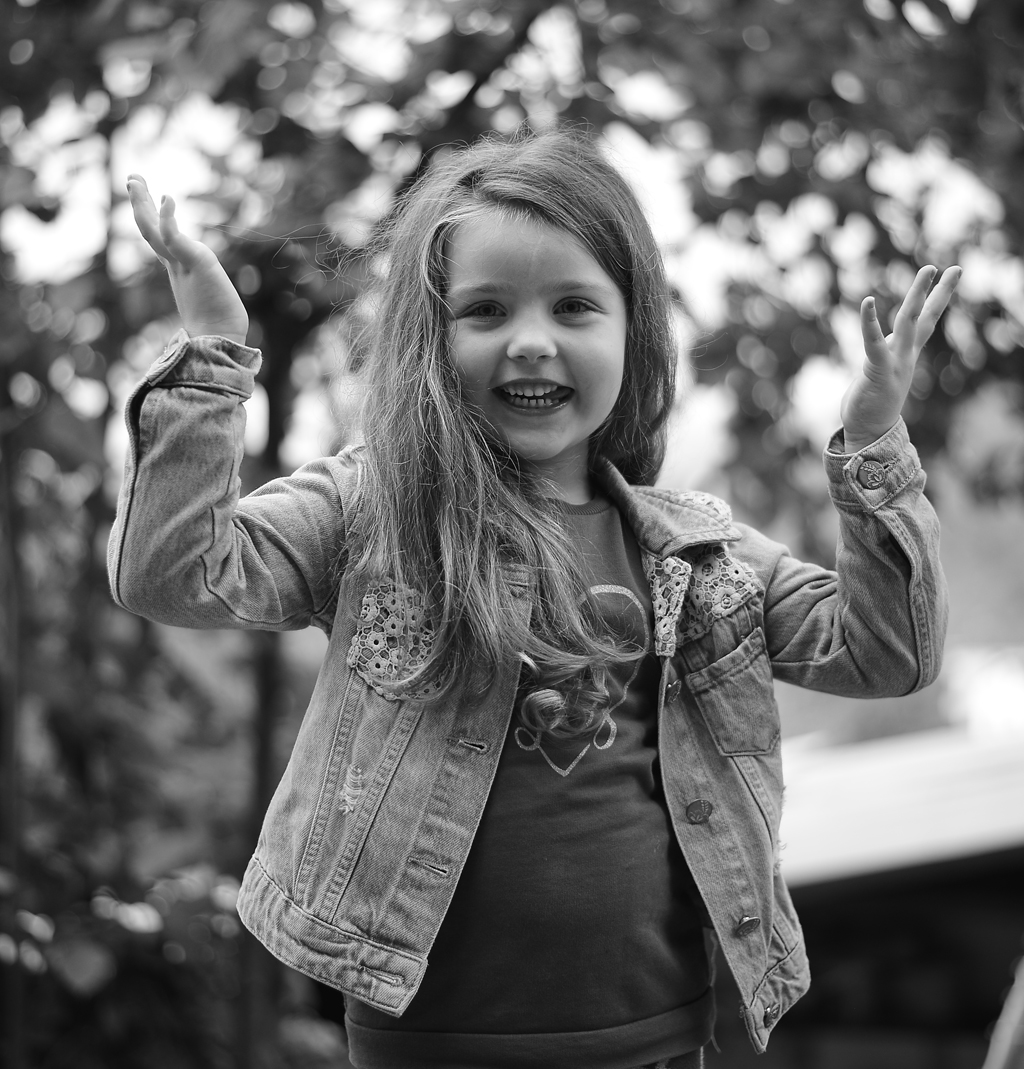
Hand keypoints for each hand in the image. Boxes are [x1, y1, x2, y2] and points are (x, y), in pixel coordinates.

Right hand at [127, 175, 248, 344]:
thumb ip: (205, 286)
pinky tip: (167, 199)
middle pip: (150, 230)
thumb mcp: (210, 295)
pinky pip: (174, 237)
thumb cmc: (219, 325)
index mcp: (179, 268)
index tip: (151, 195)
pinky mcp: (193, 263)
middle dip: (140, 204)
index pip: (161, 237)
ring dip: (142, 205)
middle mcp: (176, 264)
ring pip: (153, 231)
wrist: (220, 338)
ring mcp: (181, 263)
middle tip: (132, 178)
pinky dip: (168, 219)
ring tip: (135, 180)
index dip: (153, 217)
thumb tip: (212, 299)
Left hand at [841, 265, 960, 452]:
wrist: (869, 431)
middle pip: (925, 317)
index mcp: (907, 353)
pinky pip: (874, 341)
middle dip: (938, 291)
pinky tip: (869, 301)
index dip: (938, 296)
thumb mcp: (882, 367)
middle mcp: (906, 354)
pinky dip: (870, 321)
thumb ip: (885, 348)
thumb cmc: (873, 399)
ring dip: (918, 295)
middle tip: (954, 267)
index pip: (927, 320)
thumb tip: (884, 334)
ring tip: (928, 270)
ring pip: (908, 322)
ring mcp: (895, 362)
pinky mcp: (877, 369)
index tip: (950, 274)